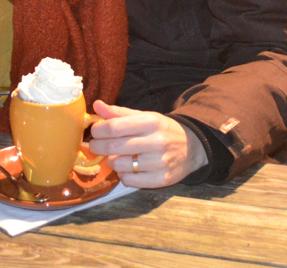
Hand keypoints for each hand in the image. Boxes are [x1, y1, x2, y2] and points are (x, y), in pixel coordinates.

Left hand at [88, 100, 207, 187]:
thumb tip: (97, 105)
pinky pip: (129, 180)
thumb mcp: (143, 116)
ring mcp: (160, 162)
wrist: (192, 147)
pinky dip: (123, 175)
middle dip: (97, 146)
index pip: (114, 127)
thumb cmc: (161, 129)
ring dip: (111, 161)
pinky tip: (127, 168)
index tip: (94, 131)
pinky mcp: (162, 180)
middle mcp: (156, 142)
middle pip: (113, 147)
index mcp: (150, 122)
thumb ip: (119, 113)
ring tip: (114, 156)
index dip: (98, 130)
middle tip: (94, 146)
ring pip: (119, 165)